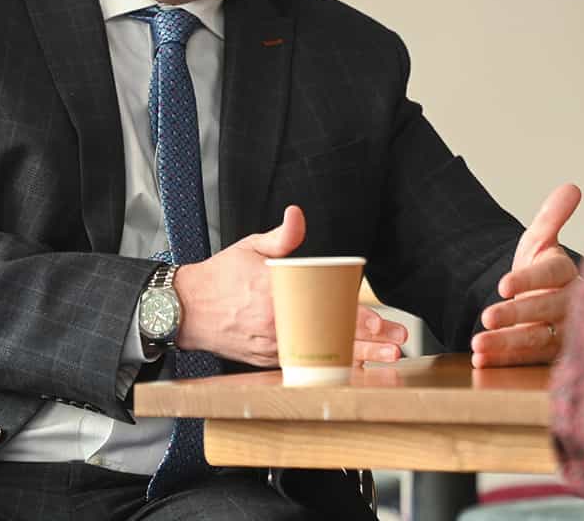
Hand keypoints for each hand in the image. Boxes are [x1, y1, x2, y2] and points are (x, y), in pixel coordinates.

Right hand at [173, 205, 409, 365]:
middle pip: (331, 336)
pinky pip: (305, 365)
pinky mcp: (268, 360)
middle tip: (396, 343)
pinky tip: (354, 368)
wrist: (186, 309)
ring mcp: (273, 345)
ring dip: (357, 359)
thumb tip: (297, 216)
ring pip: (322, 355)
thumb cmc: (220, 277)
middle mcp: (277, 323)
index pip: (326, 308)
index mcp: (275, 292)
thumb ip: (280, 236)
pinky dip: (330, 367)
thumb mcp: (249, 247)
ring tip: (386, 360)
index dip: (357, 318)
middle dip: (368, 342)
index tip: (382, 322)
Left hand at [471, 182, 581, 367]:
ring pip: (537, 341)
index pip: (551, 275)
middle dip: (515, 315)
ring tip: (478, 345)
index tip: (502, 284)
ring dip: (506, 344)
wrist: (541, 303)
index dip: (528, 280)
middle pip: (545, 311)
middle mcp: (571, 307)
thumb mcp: (542, 242)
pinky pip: (527, 363)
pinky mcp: (551, 358)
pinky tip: (480, 362)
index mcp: (569, 275)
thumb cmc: (542, 272)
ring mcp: (564, 336)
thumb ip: (552, 217)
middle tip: (486, 316)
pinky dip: (503, 362)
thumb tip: (572, 187)